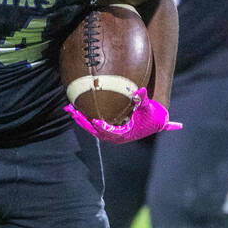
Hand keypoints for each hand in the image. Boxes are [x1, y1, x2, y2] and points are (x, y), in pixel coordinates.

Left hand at [66, 87, 182, 143]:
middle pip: (96, 131)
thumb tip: (140, 90)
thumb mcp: (148, 108)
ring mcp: (112, 135)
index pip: (111, 132)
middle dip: (84, 122)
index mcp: (125, 134)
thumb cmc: (152, 117)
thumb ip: (142, 100)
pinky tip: (78, 112)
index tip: (95, 121)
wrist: (156, 123)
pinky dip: (87, 121)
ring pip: (93, 130)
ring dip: (82, 121)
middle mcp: (117, 137)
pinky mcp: (110, 131)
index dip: (103, 127)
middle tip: (73, 112)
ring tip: (71, 110)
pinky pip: (95, 127)